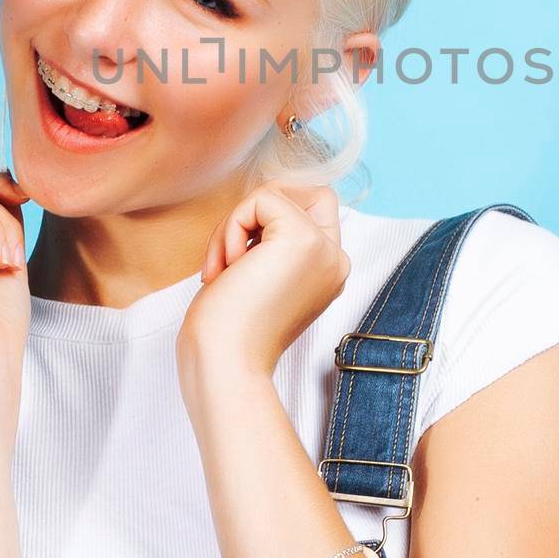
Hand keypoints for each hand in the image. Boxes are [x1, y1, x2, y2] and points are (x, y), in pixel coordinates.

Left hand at [177, 180, 350, 389]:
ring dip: (235, 224)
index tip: (239, 265)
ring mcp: (324, 249)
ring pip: (275, 193)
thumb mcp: (258, 277)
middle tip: (230, 258)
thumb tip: (262, 201)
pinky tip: (228, 269)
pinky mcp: (303, 238)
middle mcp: (336, 259)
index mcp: (328, 272)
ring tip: (223, 268)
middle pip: (300, 192)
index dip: (268, 219)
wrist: (224, 365)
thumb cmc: (226, 332)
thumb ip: (271, 243)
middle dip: (255, 212)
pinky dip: (231, 226)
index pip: (312, 209)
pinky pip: (261, 199)